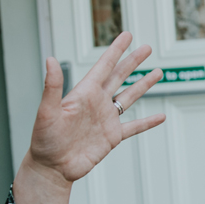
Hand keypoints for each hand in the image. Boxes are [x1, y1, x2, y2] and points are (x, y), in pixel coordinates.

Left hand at [23, 34, 166, 188]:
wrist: (51, 168)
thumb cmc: (44, 141)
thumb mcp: (47, 112)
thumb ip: (52, 86)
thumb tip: (50, 59)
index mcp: (84, 93)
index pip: (104, 66)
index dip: (116, 50)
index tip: (127, 35)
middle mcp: (97, 103)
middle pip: (119, 77)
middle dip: (133, 61)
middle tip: (146, 48)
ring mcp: (106, 119)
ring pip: (129, 97)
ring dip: (143, 85)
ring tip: (157, 72)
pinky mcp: (111, 137)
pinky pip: (134, 127)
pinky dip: (148, 122)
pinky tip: (160, 117)